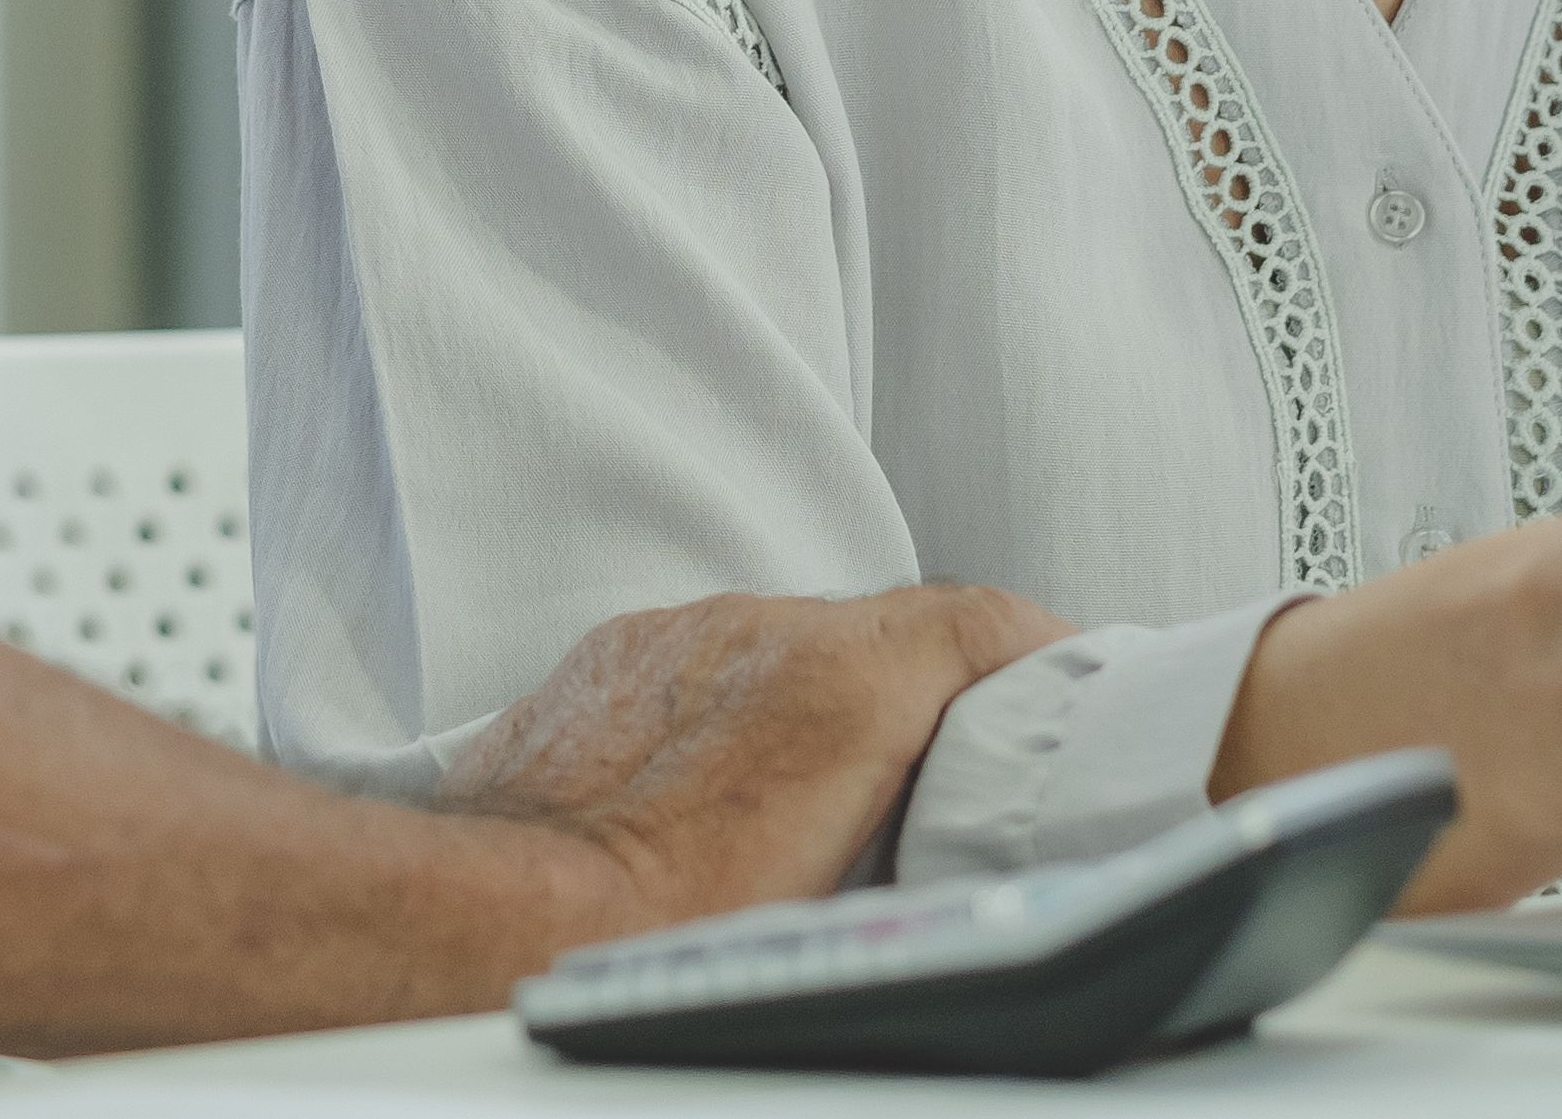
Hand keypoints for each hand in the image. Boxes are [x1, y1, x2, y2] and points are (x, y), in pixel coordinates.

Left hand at [445, 584, 1073, 948]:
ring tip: (832, 795)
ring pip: (787, 643)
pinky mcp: (611, 660)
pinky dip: (734, 705)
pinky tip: (727, 785)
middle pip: (884, 632)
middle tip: (957, 764)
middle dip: (928, 689)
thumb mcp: (848, 906)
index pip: (978, 620)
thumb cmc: (659, 941)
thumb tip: (970, 862)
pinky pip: (703, 660)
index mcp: (840, 683)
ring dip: (821, 700)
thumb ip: (925, 841)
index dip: (1037, 647)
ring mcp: (677, 638)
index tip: (1064, 676)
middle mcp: (758, 633)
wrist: (497, 924)